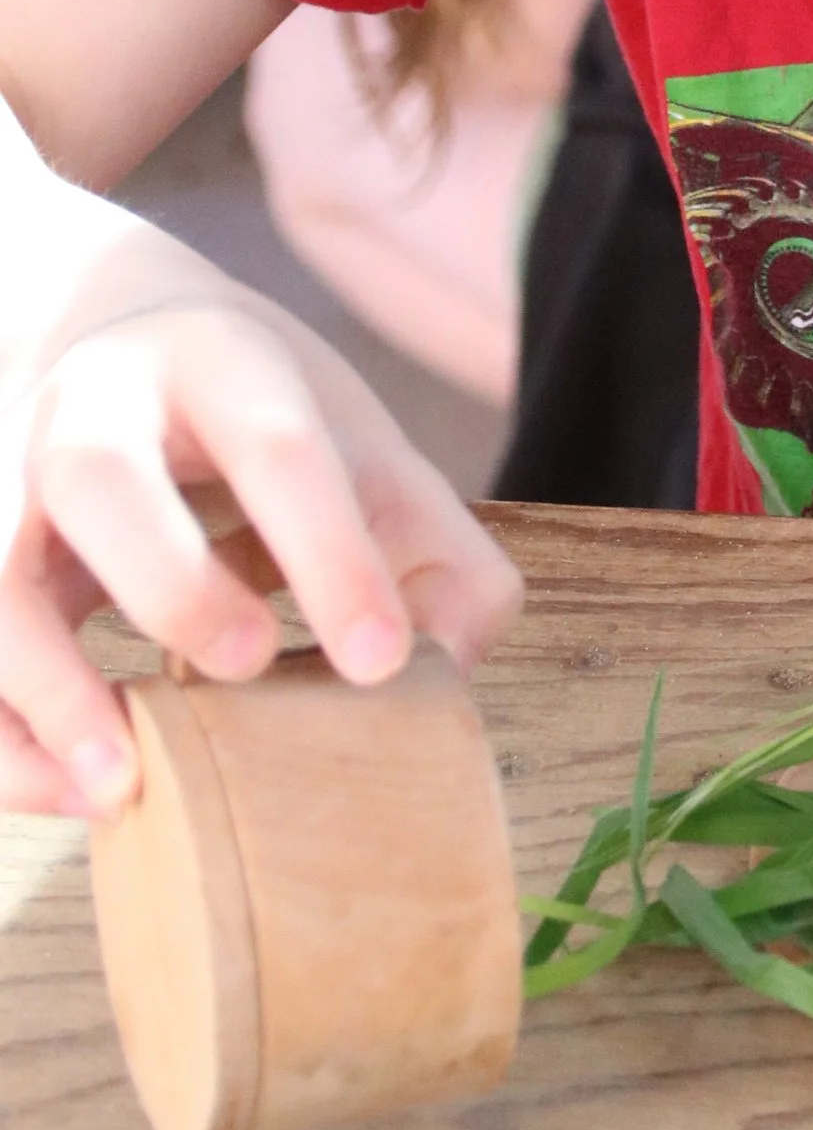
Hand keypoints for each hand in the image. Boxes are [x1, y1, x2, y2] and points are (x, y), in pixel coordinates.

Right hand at [0, 298, 522, 820]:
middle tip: (246, 666)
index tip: (379, 662)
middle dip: (171, 582)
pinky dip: (5, 736)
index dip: (331, 556)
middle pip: (100, 477)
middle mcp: (91, 408)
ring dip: (46, 686)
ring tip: (121, 784)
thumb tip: (450, 657)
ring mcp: (5, 482)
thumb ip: (433, 544)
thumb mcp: (355, 443)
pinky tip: (74, 791)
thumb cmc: (254, 420)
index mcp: (218, 364)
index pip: (277, 448)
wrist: (115, 338)